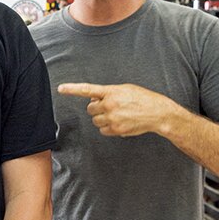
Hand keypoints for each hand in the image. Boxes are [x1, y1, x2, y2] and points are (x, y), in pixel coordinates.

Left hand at [58, 82, 177, 136]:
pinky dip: (108, 128)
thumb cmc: (143, 99)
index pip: (87, 90)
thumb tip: (94, 98)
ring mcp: (112, 118)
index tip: (61, 88)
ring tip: (117, 114)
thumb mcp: (125, 89)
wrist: (157, 113)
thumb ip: (108, 92)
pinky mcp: (116, 130)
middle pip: (90, 108)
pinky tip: (119, 122)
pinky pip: (102, 130)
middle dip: (96, 108)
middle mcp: (110, 105)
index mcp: (111, 92)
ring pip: (95, 120)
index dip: (73, 89)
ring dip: (102, 118)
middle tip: (109, 107)